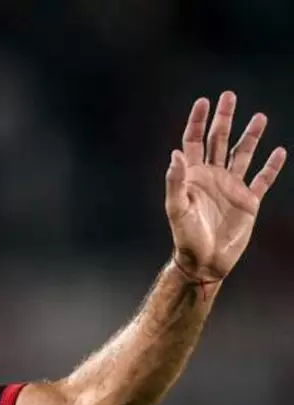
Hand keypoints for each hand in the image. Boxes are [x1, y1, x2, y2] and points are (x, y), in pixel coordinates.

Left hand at [166, 91, 286, 281]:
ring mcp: (231, 187)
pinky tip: (279, 151)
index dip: (198, 121)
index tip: (204, 101)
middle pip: (219, 140)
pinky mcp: (249, 202)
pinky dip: (271, 166)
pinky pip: (262, 180)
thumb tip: (175, 154)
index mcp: (193, 176)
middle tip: (230, 95)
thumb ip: (175, 181)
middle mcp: (212, 177)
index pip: (194, 141)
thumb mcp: (176, 208)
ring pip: (243, 154)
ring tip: (259, 116)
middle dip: (224, 118)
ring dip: (250, 136)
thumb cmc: (186, 237)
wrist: (205, 261)